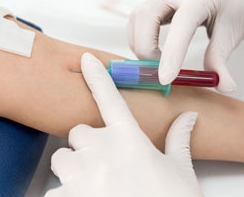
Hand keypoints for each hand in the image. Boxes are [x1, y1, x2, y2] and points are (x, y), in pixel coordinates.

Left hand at [45, 52, 202, 196]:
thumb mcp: (180, 173)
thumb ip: (179, 141)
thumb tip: (190, 117)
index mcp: (130, 141)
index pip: (111, 98)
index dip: (98, 76)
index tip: (86, 60)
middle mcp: (101, 152)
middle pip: (77, 133)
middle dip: (86, 146)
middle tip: (103, 164)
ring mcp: (79, 177)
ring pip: (62, 159)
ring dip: (72, 170)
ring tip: (94, 187)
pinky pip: (53, 191)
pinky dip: (64, 196)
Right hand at [127, 0, 243, 92]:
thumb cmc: (236, 7)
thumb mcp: (233, 34)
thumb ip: (221, 61)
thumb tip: (224, 87)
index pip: (182, 24)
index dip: (171, 53)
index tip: (165, 80)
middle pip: (146, 15)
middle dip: (146, 47)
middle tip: (158, 70)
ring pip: (137, 18)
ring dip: (139, 44)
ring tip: (156, 63)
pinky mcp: (156, 6)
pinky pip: (137, 21)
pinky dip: (139, 40)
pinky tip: (152, 52)